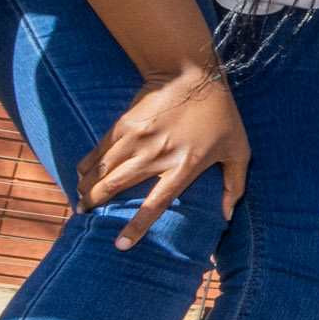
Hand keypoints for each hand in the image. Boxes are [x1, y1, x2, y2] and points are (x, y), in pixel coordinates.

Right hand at [75, 64, 248, 250]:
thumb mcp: (239, 150)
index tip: (120, 245)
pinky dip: (88, 164)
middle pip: (116, 187)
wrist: (193, 74)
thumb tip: (228, 216)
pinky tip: (81, 175)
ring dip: (87, 187)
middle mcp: (156, 156)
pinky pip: (100, 150)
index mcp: (183, 167)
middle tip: (85, 216)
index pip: (154, 204)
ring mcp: (137, 139)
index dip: (136, 227)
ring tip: (79, 201)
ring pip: (103, 170)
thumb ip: (235, 185)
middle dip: (95, 204)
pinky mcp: (124, 124)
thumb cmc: (221, 114)